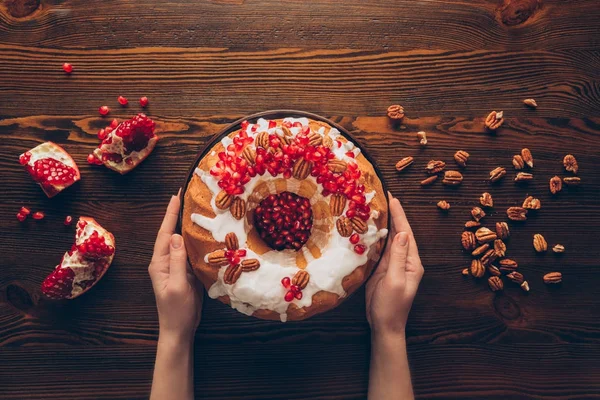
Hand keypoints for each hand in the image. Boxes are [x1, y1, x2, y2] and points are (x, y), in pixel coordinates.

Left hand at [149, 192, 202, 341]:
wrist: (179, 330)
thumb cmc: (176, 311)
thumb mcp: (177, 285)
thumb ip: (176, 261)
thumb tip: (176, 235)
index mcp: (159, 263)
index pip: (164, 233)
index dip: (170, 214)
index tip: (176, 196)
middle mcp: (166, 262)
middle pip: (172, 233)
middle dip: (178, 215)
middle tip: (188, 196)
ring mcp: (176, 267)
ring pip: (182, 242)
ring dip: (188, 226)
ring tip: (198, 210)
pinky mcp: (186, 272)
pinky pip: (191, 252)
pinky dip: (197, 241)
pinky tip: (205, 234)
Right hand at [366, 193, 423, 336]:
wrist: (384, 325)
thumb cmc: (392, 306)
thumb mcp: (395, 280)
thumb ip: (398, 257)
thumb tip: (401, 233)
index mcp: (411, 262)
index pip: (406, 233)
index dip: (399, 215)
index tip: (392, 197)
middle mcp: (404, 260)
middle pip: (398, 232)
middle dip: (392, 214)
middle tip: (381, 196)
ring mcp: (393, 264)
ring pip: (388, 238)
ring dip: (383, 223)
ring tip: (374, 206)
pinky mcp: (381, 269)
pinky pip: (379, 249)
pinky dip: (375, 236)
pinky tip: (368, 228)